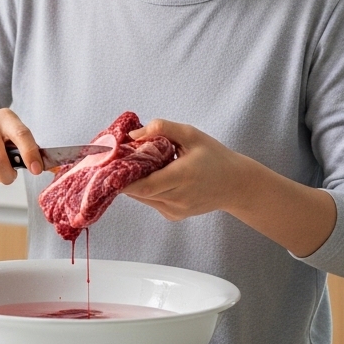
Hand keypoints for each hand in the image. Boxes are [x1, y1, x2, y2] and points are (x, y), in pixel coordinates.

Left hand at [119, 119, 248, 220]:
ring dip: (133, 182)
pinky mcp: (174, 215)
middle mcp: (178, 198)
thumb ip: (162, 128)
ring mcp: (175, 210)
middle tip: (112, 161)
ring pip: (143, 197)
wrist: (236, 185)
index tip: (107, 168)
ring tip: (128, 165)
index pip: (144, 185)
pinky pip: (151, 201)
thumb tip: (133, 135)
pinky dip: (145, 189)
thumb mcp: (191, 135)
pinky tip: (150, 175)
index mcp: (183, 177)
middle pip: (139, 191)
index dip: (122, 179)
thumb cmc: (215, 157)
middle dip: (124, 177)